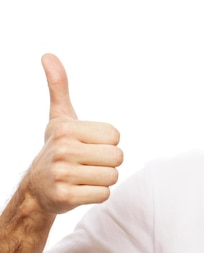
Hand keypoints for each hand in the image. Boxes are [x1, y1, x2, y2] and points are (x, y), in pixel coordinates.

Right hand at [24, 54, 122, 214]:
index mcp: (67, 129)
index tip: (88, 145)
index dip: (107, 143)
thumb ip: (59, 87)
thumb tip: (48, 55)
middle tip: (87, 163)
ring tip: (83, 176)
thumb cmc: (56, 148)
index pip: (116, 136)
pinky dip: (96, 194)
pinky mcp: (66, 197)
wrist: (36, 189)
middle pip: (118, 157)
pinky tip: (80, 190)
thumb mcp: (59, 117)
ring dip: (102, 179)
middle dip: (107, 162)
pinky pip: (104, 195)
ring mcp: (62, 175)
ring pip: (112, 176)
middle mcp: (63, 150)